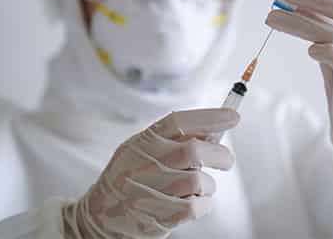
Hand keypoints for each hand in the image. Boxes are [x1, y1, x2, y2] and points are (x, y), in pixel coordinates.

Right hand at [62, 108, 238, 238]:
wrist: (99, 215)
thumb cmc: (131, 176)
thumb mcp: (142, 149)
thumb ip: (173, 138)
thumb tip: (215, 127)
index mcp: (142, 141)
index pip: (179, 122)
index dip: (208, 117)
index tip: (233, 116)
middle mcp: (143, 163)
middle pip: (193, 151)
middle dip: (219, 154)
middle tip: (226, 160)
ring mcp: (148, 190)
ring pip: (198, 181)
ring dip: (208, 185)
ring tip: (198, 187)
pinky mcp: (156, 216)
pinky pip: (195, 206)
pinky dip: (203, 204)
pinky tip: (193, 202)